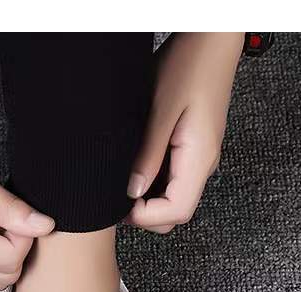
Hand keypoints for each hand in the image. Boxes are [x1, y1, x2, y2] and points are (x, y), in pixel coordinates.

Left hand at [126, 33, 242, 233]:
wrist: (210, 40)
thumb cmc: (189, 65)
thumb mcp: (161, 110)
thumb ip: (148, 155)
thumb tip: (132, 192)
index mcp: (199, 157)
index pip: (177, 211)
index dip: (145, 217)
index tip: (119, 205)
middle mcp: (203, 163)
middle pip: (175, 213)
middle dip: (144, 214)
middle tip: (114, 197)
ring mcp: (198, 158)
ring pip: (172, 199)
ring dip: (146, 200)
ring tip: (121, 181)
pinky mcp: (191, 150)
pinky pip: (172, 181)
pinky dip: (151, 185)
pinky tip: (133, 169)